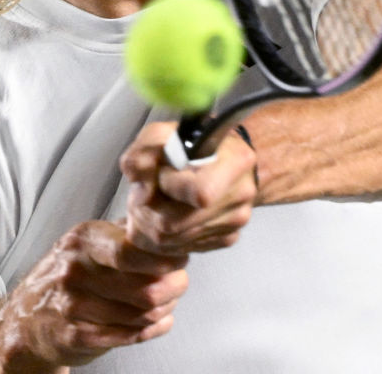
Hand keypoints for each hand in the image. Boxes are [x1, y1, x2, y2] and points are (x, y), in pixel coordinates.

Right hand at [0, 220, 188, 369]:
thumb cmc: (68, 276)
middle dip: (173, 287)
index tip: (180, 259)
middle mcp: (75, 270)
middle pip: (145, 287)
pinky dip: (152, 330)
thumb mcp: (88, 243)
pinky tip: (159, 322)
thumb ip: (124, 232)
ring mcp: (73, 305)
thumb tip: (164, 225)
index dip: (166, 258)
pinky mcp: (75, 336)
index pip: (135, 250)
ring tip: (167, 302)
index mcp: (83, 240)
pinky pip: (128, 335)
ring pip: (141, 314)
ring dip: (164, 309)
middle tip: (180, 283)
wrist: (25, 317)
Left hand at [120, 121, 257, 255]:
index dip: (168, 186)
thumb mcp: (163, 133)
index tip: (163, 173)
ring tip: (151, 201)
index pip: (198, 193)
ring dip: (151, 223)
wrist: (223, 155)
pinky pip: (183, 248)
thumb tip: (139, 186)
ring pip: (172, 241)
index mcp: (236, 160)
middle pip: (175, 224)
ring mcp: (237, 219)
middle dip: (147, 210)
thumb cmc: (193, 143)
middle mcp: (241, 193)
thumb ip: (143, 151)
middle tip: (143, 194)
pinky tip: (168, 213)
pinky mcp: (228, 237)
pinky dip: (166, 235)